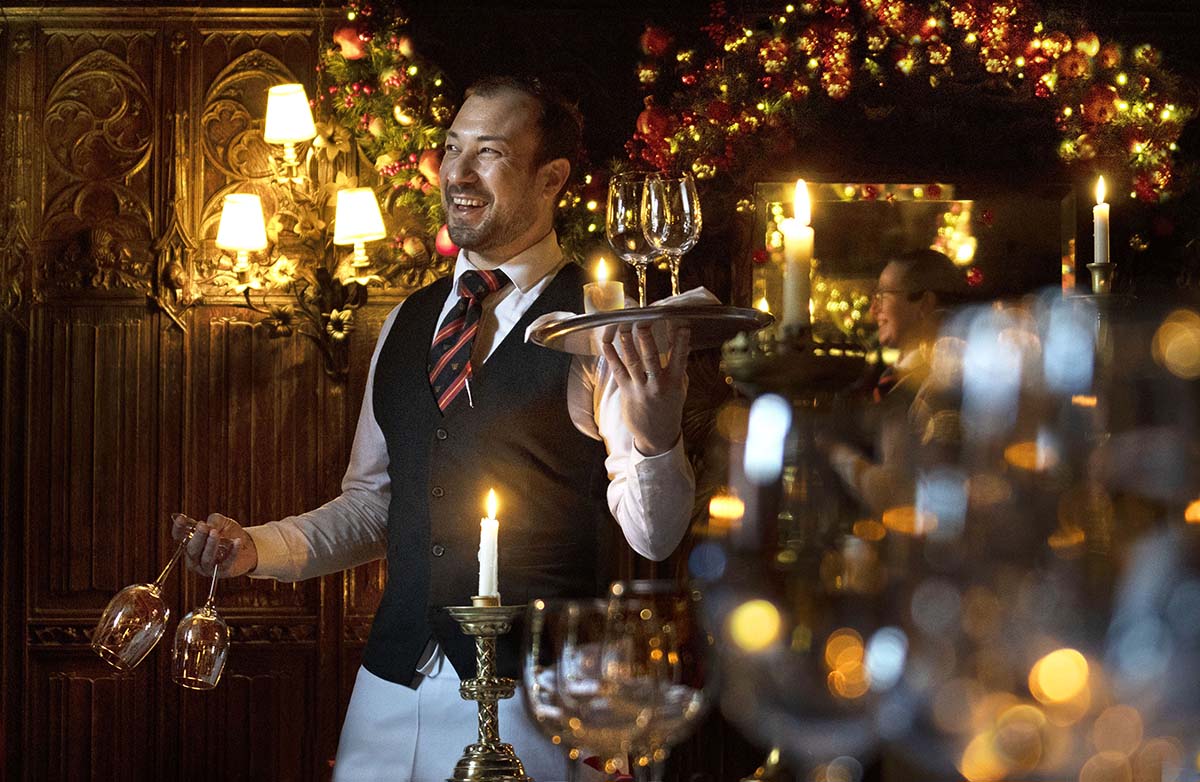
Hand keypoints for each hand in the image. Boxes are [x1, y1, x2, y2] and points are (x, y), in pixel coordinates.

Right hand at [172, 512, 257, 577]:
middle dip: (197, 538)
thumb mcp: (222, 522)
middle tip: (202, 526)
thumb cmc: (229, 533)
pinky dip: (232, 552)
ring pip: (206, 559)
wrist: (248, 546)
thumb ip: (214, 521)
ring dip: (210, 545)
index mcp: (190, 543)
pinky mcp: (222, 572)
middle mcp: (195, 558)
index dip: (178, 529)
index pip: (179, 537)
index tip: (181, 519)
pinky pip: (226, 563)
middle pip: (192, 550)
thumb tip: (208, 525)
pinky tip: (237, 541)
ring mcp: (207, 567)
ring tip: (215, 533)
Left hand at [601, 324, 690, 455]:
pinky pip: (617, 369)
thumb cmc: (669, 409)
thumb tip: (683, 343)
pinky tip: (607, 341)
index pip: (679, 357)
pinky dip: (611, 354)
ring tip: (623, 324)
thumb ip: (680, 366)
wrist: (656, 436)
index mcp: (674, 382)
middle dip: (645, 337)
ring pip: (632, 360)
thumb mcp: (681, 388)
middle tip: (642, 319)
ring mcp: (640, 388)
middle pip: (650, 356)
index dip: (680, 341)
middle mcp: (657, 384)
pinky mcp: (626, 391)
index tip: (681, 325)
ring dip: (626, 341)